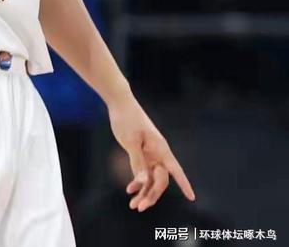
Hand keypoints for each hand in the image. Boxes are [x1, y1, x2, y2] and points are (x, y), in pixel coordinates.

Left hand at [108, 92, 195, 211]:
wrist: (119, 103)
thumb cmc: (127, 119)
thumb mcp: (131, 141)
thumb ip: (138, 162)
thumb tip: (144, 182)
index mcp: (160, 149)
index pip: (175, 170)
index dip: (184, 184)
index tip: (192, 197)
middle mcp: (157, 154)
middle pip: (160, 180)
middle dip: (152, 195)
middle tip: (139, 207)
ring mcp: (149, 154)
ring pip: (150, 179)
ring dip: (143, 192)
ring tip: (133, 206)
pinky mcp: (140, 153)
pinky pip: (142, 172)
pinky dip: (137, 182)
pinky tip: (130, 190)